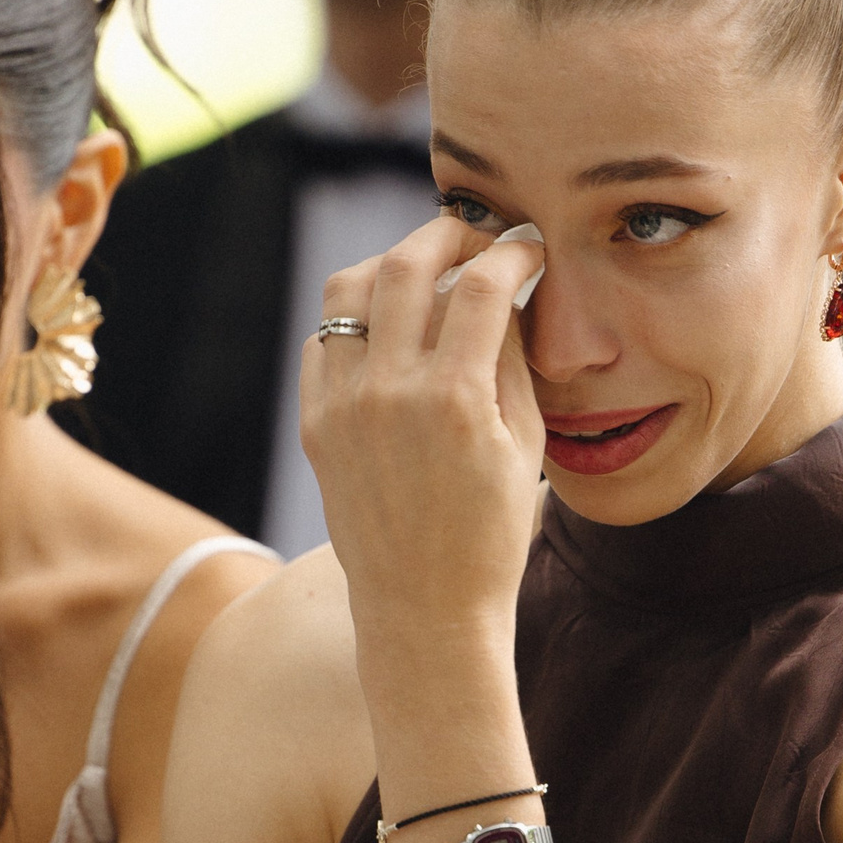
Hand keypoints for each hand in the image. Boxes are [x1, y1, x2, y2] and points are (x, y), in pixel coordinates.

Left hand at [300, 213, 545, 653]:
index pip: (482, 284)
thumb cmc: (492, 533)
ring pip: (350, 289)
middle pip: (407, 264)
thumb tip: (505, 288)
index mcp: (455, 400)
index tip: (528, 249)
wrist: (424, 609)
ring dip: (390, 265)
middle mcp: (389, 394)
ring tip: (425, 274)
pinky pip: (324, 341)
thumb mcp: (526, 444)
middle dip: (448, 233)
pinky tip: (388, 330)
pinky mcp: (315, 425)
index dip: (512, 251)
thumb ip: (512, 357)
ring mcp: (343, 407)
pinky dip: (355, 319)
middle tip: (475, 239)